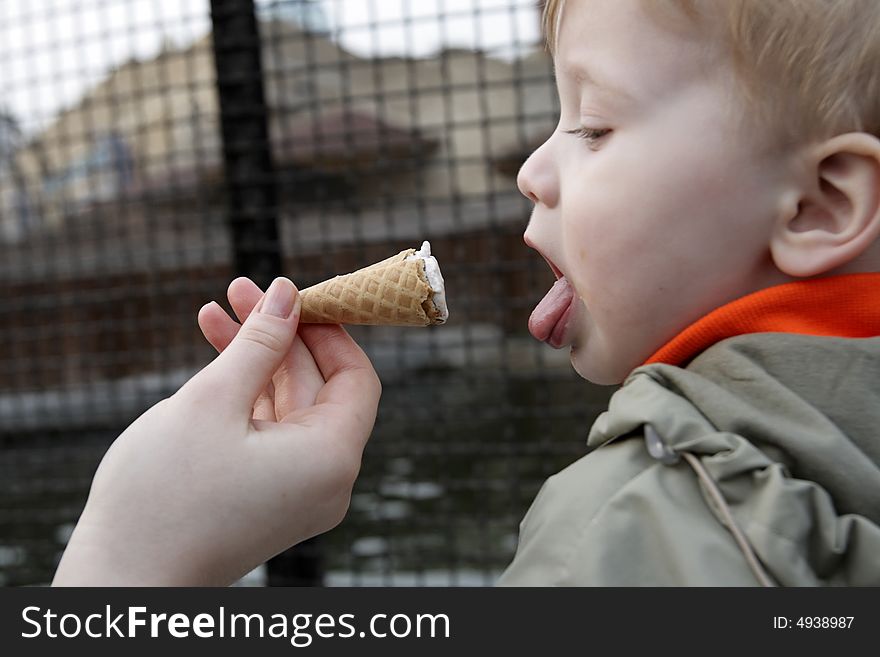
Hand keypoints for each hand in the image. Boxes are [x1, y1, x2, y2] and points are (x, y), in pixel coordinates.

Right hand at [53, 277, 380, 585]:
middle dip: (278, 336)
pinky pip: (270, 435)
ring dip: (256, 362)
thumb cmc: (163, 494)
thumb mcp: (213, 402)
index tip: (292, 295)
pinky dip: (246, 397)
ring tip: (213, 314)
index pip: (356, 377)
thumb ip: (259, 343)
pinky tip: (214, 359)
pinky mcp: (269, 498)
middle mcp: (327, 479)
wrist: (121, 582)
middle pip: (318, 388)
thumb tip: (288, 293)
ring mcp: (298, 492)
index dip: (328, 330)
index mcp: (331, 458)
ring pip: (289, 408)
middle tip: (238, 290)